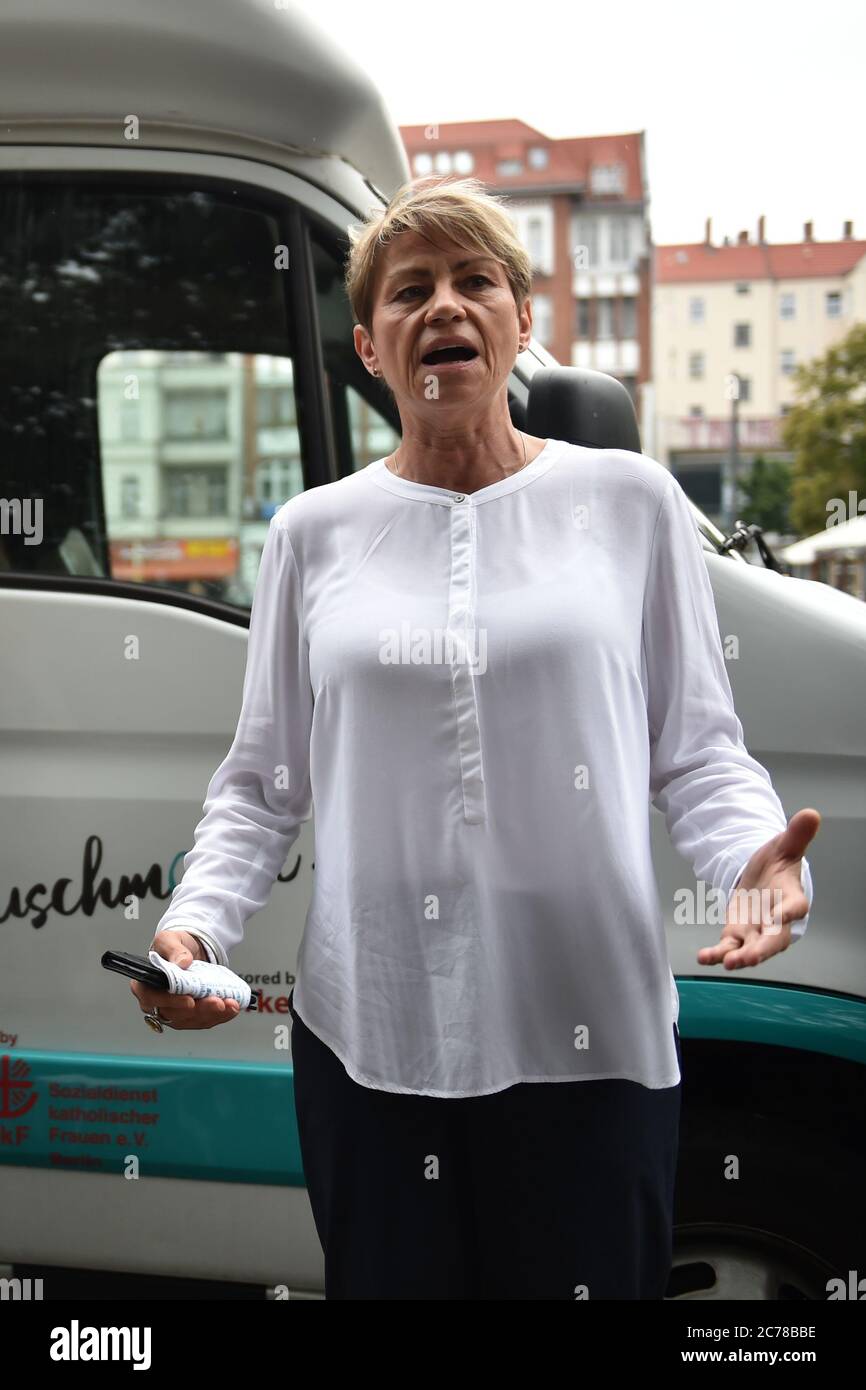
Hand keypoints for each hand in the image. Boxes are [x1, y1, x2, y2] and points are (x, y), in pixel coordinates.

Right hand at [130, 928, 241, 1029]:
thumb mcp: (169, 939)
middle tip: (216, 1002)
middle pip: (175, 1014)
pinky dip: (220, 1016)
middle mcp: (158, 1002)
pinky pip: (204, 1020)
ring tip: (229, 1004)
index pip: (152, 999)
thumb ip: (173, 949)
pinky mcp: (191, 1014)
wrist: (190, 951)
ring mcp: (175, 1010)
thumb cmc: (174, 947)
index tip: (189, 1000)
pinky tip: (231, 1008)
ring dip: (212, 1015)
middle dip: (199, 1011)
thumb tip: (182, 962)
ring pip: (192, 1020)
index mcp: (146, 984)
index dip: (170, 1003)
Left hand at [697, 808, 820, 969]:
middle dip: (762, 949)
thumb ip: (796, 835)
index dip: (789, 912)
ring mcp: (755, 931)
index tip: (783, 915)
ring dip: (739, 957)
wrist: (763, 878)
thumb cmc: (777, 865)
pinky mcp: (736, 934)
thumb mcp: (783, 846)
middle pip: (773, 939)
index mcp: (791, 899)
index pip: (795, 907)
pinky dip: (716, 954)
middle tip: (751, 957)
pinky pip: (728, 947)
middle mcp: (775, 921)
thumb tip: (811, 814)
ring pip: (750, 949)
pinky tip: (704, 958)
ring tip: (727, 963)